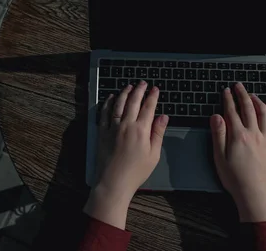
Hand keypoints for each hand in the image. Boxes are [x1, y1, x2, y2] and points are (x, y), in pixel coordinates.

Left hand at [84, 81, 168, 228]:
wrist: (113, 182)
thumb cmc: (135, 172)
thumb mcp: (153, 154)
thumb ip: (158, 133)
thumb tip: (163, 117)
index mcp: (141, 130)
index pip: (149, 107)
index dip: (153, 96)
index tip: (155, 89)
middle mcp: (126, 125)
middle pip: (133, 102)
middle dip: (139, 90)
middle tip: (143, 83)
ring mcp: (113, 128)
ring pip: (118, 104)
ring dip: (124, 93)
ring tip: (129, 86)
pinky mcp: (102, 133)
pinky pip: (105, 113)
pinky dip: (108, 103)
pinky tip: (111, 98)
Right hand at [210, 83, 265, 222]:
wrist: (255, 194)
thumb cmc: (234, 179)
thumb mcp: (219, 158)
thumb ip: (218, 135)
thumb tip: (216, 116)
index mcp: (238, 136)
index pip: (232, 112)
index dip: (228, 99)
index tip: (225, 90)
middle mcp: (253, 134)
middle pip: (248, 108)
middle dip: (242, 94)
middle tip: (238, 86)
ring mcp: (264, 139)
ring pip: (263, 113)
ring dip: (257, 101)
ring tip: (252, 94)